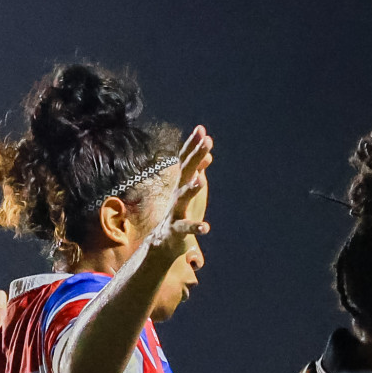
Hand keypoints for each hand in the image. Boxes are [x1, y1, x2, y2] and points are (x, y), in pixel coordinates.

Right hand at [143, 126, 213, 262]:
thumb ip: (198, 173)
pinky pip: (185, 228)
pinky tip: (206, 228)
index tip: (201, 129)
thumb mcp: (189, 191)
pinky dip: (195, 228)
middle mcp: (176, 194)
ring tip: (201, 181)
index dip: (193, 145)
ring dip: (191, 189)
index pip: (186, 161)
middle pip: (186, 172)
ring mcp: (174, 211)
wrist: (162, 243)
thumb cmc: (178, 213)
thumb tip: (209, 155)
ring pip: (182, 198)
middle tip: (207, 142)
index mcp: (180, 185)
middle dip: (196, 156)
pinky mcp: (175, 230)